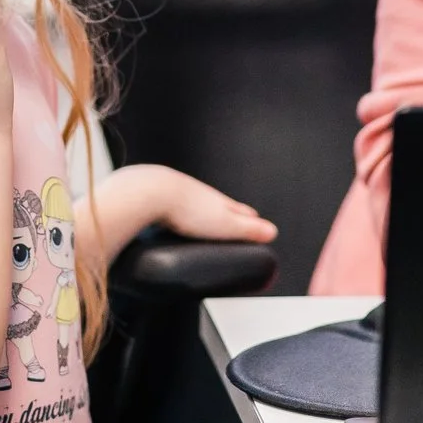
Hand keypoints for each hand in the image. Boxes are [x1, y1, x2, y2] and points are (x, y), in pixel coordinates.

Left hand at [97, 162, 276, 244]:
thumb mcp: (224, 224)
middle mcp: (200, 193)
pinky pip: (172, 202)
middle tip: (237, 216)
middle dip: (228, 210)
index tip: (255, 218)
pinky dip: (178, 210)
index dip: (247, 216)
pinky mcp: (157, 195)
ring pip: (195, 200)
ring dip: (202, 209)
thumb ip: (248, 229)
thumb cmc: (186, 209)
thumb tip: (273, 231)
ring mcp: (178, 192)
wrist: (149, 191)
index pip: (238, 209)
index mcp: (217, 201)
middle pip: (218, 203)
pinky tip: (173, 216)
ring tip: (206, 218)